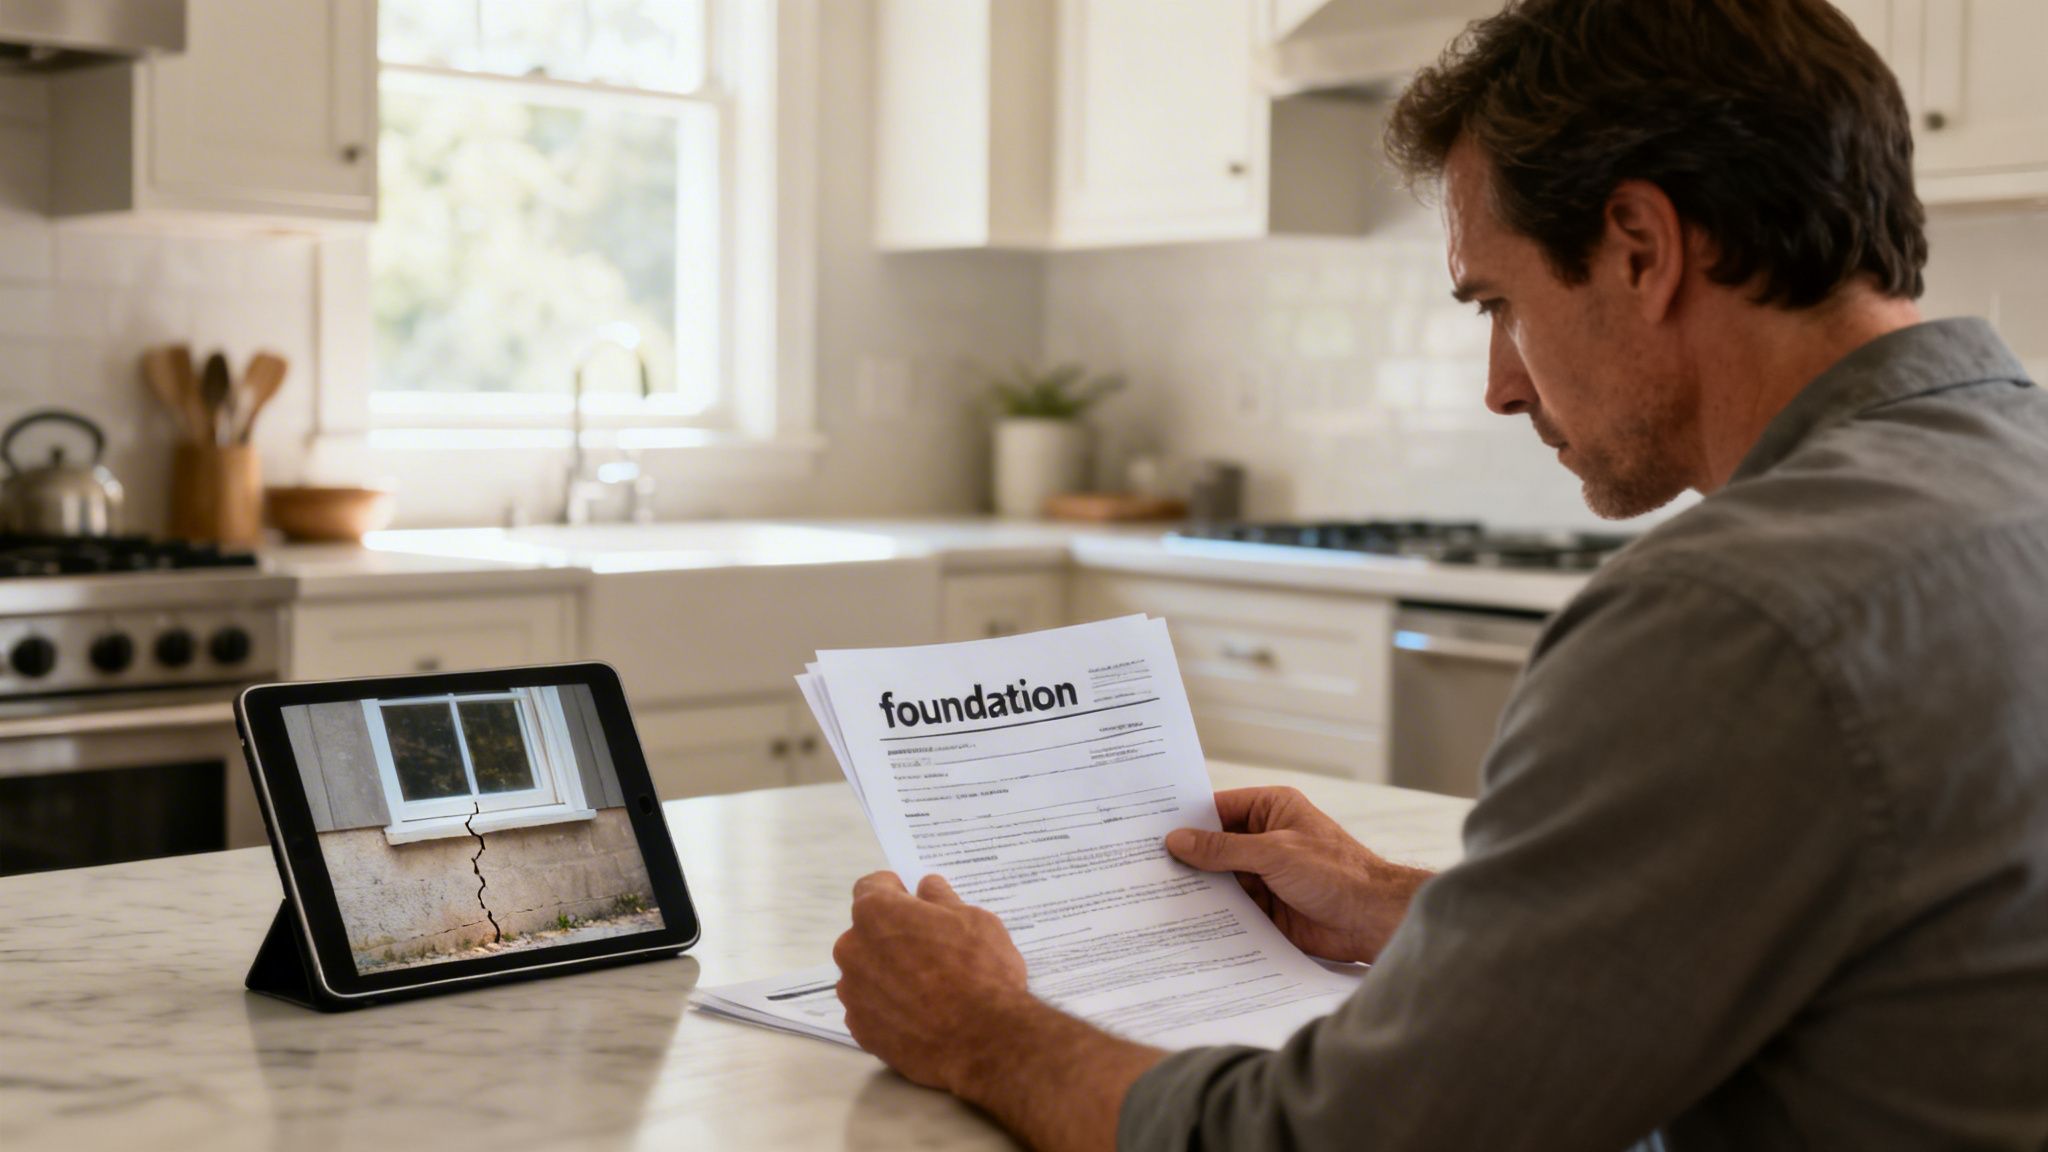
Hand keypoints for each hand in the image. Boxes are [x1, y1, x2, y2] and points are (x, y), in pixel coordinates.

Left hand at [833, 872, 1032, 1094]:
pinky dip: (888, 1007)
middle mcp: (853, 949)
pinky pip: (870, 1007)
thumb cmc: (980, 970)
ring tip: (927, 989)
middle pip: (866, 932)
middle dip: (892, 935)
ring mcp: (853, 993)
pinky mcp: (860, 1029)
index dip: (895, 890)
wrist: (982, 1040)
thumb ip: (942, 899)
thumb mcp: (974, 920)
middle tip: (930, 950)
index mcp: (877, 913)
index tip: (915, 901)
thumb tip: (926, 887)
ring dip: (887, 972)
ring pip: (866, 971)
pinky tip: (919, 1015)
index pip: (871, 887)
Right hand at [1166, 786, 1432, 962]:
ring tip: (1151, 895)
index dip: (1186, 820)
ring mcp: (1265, 876)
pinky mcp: (1266, 910)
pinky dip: (1211, 915)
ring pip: (1219, 880)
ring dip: (1196, 889)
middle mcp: (1265, 840)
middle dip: (1186, 858)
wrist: (1373, 920)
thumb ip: (1223, 849)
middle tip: (1141, 866)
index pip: (1217, 809)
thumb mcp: (1274, 853)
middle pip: (1214, 847)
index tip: (1148, 830)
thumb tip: (1178, 840)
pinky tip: (1181, 922)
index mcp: (1271, 810)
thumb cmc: (1337, 873)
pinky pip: (1231, 909)